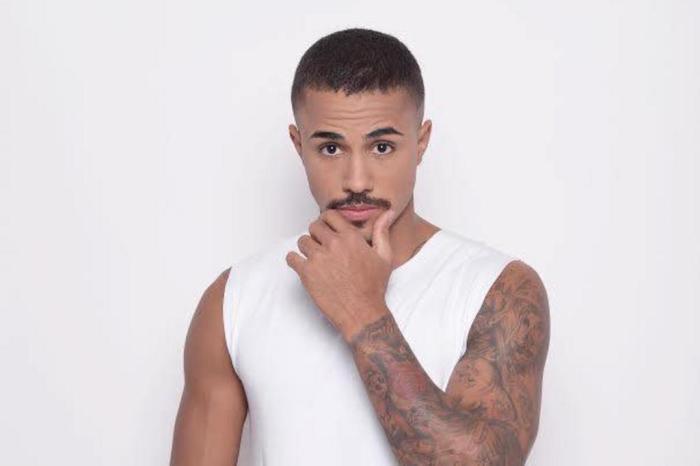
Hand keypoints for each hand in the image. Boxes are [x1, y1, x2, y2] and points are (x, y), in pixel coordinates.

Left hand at [285, 207, 396, 342]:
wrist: (362, 313)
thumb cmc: (373, 287)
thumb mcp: (384, 257)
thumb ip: (381, 232)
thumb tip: (387, 212)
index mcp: (351, 237)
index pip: (329, 216)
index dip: (326, 222)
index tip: (327, 230)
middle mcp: (333, 244)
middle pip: (314, 226)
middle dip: (317, 235)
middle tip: (321, 247)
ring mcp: (318, 258)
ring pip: (302, 241)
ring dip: (306, 248)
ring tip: (315, 259)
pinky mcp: (307, 273)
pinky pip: (291, 258)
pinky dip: (295, 261)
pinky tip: (304, 267)